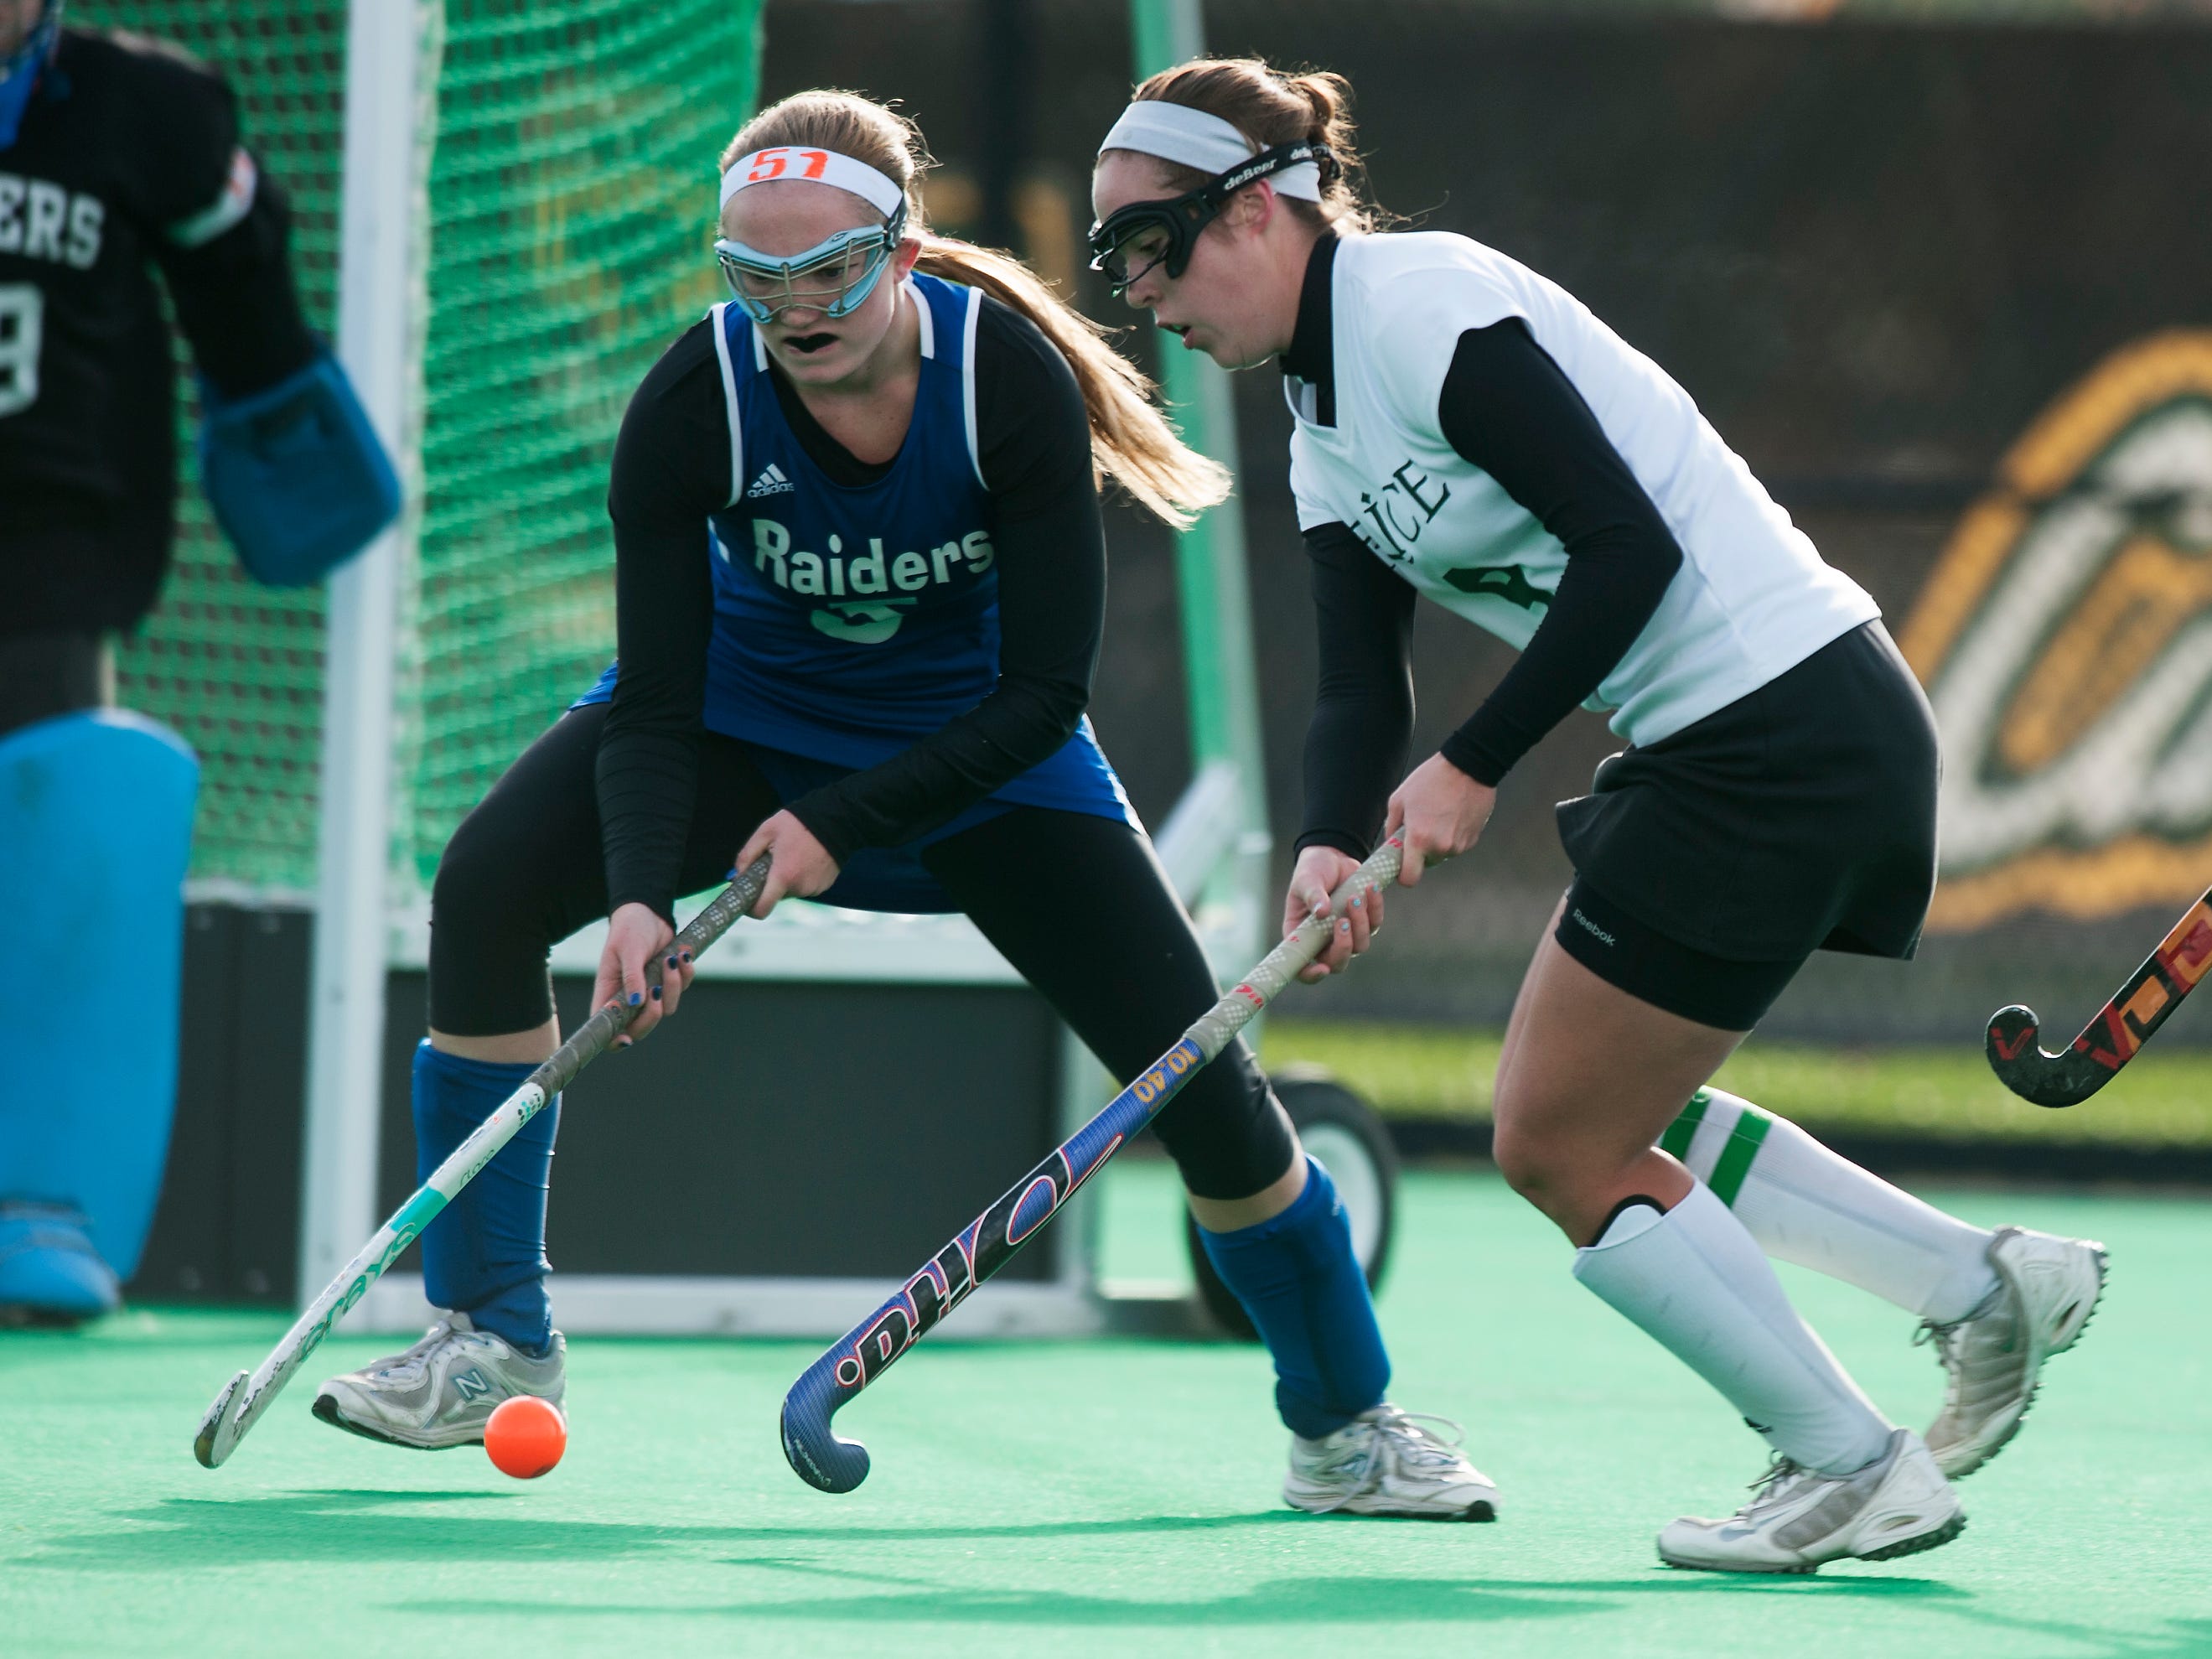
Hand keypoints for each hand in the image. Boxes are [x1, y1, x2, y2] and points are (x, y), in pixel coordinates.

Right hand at [594, 902, 695, 1047]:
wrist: (649, 911)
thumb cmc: (629, 929)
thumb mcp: (628, 950)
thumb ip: (631, 976)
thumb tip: (636, 1003)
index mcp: (609, 992)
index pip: (606, 1025)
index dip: (614, 1039)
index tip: (627, 1040)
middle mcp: (628, 997)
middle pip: (640, 1027)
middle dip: (652, 1015)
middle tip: (657, 991)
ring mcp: (649, 991)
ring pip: (666, 1008)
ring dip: (673, 986)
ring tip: (671, 959)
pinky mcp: (667, 982)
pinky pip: (681, 989)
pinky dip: (686, 974)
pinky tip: (683, 955)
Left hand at [735, 809, 841, 918]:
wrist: (836, 820)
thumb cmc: (798, 824)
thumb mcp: (766, 832)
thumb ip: (747, 855)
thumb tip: (736, 875)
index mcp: (783, 875)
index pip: (762, 908)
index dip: (751, 909)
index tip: (746, 901)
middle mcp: (799, 887)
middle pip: (776, 896)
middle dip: (771, 883)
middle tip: (773, 861)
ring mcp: (814, 888)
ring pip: (791, 891)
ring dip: (787, 879)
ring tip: (793, 855)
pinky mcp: (824, 886)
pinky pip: (805, 887)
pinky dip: (801, 877)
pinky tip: (805, 859)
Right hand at [1283, 844, 1383, 983]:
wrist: (1331, 855)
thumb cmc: (1311, 870)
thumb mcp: (1306, 880)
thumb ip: (1312, 895)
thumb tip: (1322, 912)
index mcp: (1300, 935)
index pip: (1303, 967)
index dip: (1311, 975)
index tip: (1323, 968)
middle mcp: (1322, 940)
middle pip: (1337, 962)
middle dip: (1343, 947)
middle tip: (1343, 922)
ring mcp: (1344, 933)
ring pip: (1359, 945)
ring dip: (1360, 923)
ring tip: (1354, 897)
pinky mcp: (1363, 921)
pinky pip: (1375, 923)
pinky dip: (1375, 908)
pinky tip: (1371, 888)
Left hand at [1385, 753, 1495, 885]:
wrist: (1468, 766)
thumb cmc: (1431, 779)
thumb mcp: (1399, 799)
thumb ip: (1391, 826)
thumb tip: (1390, 843)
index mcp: (1419, 839)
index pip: (1409, 878)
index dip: (1403, 875)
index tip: (1402, 865)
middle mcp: (1441, 847)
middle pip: (1426, 864)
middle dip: (1421, 852)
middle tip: (1420, 828)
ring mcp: (1460, 845)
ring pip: (1442, 854)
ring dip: (1437, 842)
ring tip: (1438, 815)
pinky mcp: (1473, 839)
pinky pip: (1456, 845)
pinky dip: (1452, 835)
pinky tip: (1452, 814)